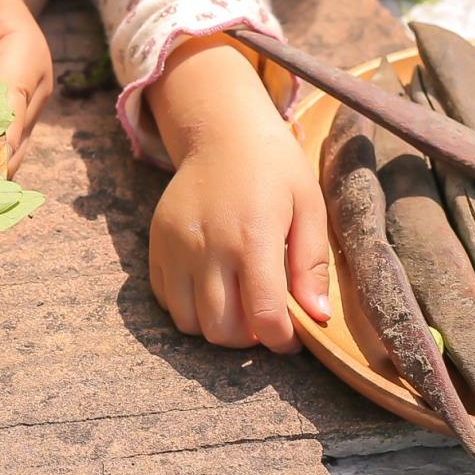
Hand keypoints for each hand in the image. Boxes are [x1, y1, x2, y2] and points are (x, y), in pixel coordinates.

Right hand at [145, 36, 330, 351]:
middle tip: (264, 319)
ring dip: (216, 326)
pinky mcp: (157, 245)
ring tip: (237, 305)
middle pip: (221, 331)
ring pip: (189, 323)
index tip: (291, 338)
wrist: (222, 134)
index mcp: (253, 239)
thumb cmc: (275, 169)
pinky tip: (212, 287)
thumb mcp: (309, 207)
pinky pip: (166, 300)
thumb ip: (312, 265)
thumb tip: (318, 318)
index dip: (281, 341)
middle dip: (248, 339)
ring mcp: (176, 247)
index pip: (264, 318)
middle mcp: (208, 247)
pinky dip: (189, 307)